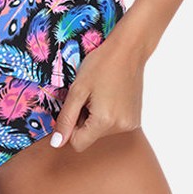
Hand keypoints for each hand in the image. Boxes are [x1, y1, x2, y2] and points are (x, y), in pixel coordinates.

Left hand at [49, 32, 146, 154]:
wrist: (128, 50)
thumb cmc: (101, 64)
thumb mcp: (77, 89)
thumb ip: (66, 118)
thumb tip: (57, 143)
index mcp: (104, 122)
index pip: (77, 143)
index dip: (71, 126)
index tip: (76, 105)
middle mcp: (121, 128)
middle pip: (90, 137)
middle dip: (84, 120)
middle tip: (89, 95)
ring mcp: (131, 125)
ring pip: (101, 131)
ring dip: (96, 117)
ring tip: (101, 93)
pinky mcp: (136, 119)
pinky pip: (113, 125)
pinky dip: (108, 114)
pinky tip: (111, 95)